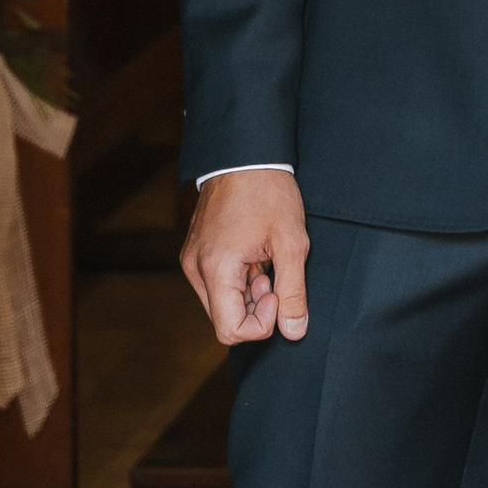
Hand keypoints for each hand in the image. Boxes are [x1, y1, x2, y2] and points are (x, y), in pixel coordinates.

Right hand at [182, 167, 310, 345]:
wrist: (245, 155)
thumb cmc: (269, 192)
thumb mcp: (291, 242)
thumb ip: (293, 291)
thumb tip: (294, 332)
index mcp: (216, 269)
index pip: (230, 330)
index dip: (262, 323)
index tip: (278, 292)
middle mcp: (195, 269)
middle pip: (225, 319)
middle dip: (257, 308)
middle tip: (274, 273)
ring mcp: (192, 260)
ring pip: (221, 304)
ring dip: (249, 295)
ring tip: (265, 262)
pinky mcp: (196, 253)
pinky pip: (217, 285)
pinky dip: (239, 282)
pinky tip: (254, 257)